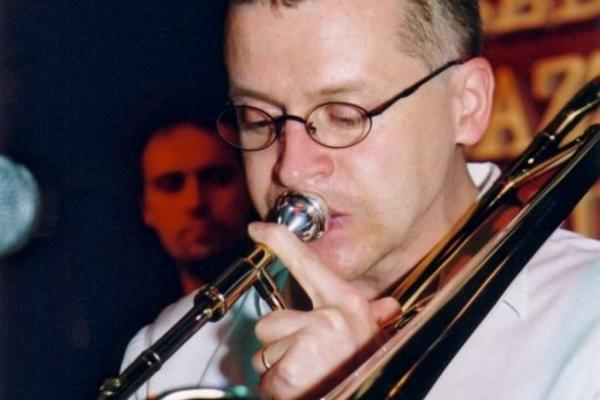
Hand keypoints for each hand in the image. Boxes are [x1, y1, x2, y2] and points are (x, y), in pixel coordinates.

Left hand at [248, 222, 399, 399]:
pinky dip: (276, 391)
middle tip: (307, 358)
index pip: (307, 263)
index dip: (279, 241)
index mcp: (347, 304)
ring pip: (263, 354)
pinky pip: (264, 380)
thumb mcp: (373, 338)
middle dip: (279, 344)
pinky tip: (299, 391)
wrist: (371, 398)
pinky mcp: (290, 374)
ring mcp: (308, 345)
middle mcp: (328, 320)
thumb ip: (375, 318)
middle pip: (270, 322)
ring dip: (279, 370)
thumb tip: (388, 307)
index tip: (257, 229)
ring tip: (308, 376)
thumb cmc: (366, 370)